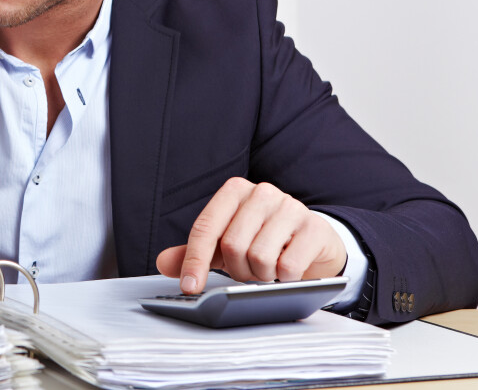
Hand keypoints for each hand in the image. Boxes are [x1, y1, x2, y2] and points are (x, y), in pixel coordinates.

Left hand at [156, 177, 346, 293]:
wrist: (312, 242)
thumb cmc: (262, 240)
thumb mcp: (225, 244)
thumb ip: (193, 252)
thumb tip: (163, 263)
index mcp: (234, 191)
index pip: (206, 227)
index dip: (194, 260)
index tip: (189, 286)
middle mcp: (262, 192)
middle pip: (232, 245)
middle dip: (236, 269)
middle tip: (246, 272)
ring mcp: (291, 207)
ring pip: (259, 256)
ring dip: (261, 275)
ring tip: (267, 269)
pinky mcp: (314, 227)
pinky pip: (288, 266)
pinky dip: (284, 278)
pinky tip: (288, 270)